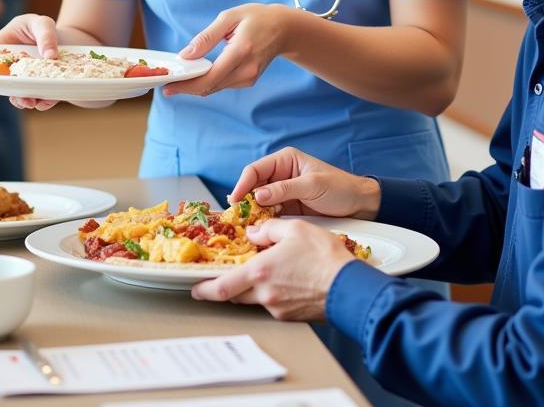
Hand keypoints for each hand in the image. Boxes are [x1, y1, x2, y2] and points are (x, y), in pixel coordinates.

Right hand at [0, 13, 111, 111]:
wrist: (65, 40)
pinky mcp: (37, 88)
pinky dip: (42, 102)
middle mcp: (7, 69)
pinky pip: (37, 99)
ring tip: (32, 101)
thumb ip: (45, 36)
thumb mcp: (42, 23)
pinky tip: (48, 100)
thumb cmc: (42, 27)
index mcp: (0, 49)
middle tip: (14, 98)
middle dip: (3, 95)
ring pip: (17, 95)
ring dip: (23, 101)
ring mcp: (21, 80)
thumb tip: (50, 55)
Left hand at [164, 3, 294, 96]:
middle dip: (186, 87)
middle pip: (210, 87)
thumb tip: (185, 55)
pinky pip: (222, 85)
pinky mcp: (248, 80)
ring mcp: (249, 78)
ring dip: (195, 85)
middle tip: (166, 85)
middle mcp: (246, 69)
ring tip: (178, 79)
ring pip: (215, 88)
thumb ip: (206, 37)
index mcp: (241, 51)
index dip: (187, 85)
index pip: (210, 77)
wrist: (284, 29)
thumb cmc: (257, 18)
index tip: (168, 86)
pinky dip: (207, 82)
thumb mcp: (229, 17)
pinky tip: (197, 74)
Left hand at [191, 219, 353, 320]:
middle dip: (226, 287)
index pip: (221, 287)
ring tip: (262, 272)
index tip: (194, 287)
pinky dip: (271, 292)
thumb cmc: (325, 257)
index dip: (204, 289)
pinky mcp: (291, 316)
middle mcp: (265, 294)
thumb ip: (269, 229)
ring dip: (252, 288)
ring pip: (254, 299)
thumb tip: (254, 232)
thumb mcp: (295, 229)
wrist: (349, 286)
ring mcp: (278, 308)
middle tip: (222, 279)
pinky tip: (283, 280)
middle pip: (235, 295)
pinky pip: (273, 303)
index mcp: (260, 272)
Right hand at [228, 146, 380, 219]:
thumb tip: (258, 196)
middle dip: (244, 201)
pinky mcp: (287, 209)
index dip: (242, 184)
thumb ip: (285, 189)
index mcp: (285, 160)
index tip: (234, 201)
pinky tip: (259, 231)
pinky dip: (262, 222)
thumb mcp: (312, 186)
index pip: (256, 170)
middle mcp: (280, 174)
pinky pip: (269, 214)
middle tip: (236, 218)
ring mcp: (283, 193)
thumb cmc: (340, 188)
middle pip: (253, 186)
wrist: (359, 205)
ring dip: (252, 214)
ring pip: (258, 202)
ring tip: (244, 227)